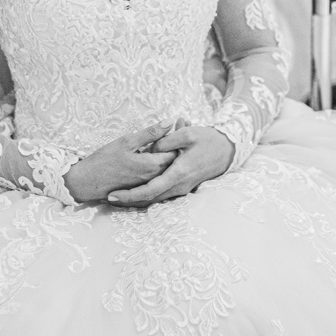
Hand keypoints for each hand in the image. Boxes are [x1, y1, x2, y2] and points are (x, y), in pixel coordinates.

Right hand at [63, 122, 177, 203]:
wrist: (89, 182)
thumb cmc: (105, 159)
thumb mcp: (127, 141)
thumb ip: (150, 133)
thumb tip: (170, 122)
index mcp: (152, 165)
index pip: (176, 152)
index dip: (179, 138)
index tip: (181, 125)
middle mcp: (154, 178)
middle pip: (173, 162)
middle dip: (177, 145)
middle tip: (179, 128)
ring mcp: (148, 185)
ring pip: (166, 170)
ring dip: (169, 155)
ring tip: (167, 140)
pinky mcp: (142, 189)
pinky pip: (157, 177)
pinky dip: (160, 166)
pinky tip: (154, 154)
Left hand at [105, 124, 233, 207]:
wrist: (227, 150)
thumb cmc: (207, 140)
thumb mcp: (187, 134)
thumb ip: (166, 140)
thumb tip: (151, 148)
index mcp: (178, 173)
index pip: (150, 190)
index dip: (130, 195)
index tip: (113, 195)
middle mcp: (179, 186)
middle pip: (150, 199)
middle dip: (129, 201)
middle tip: (108, 198)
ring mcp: (182, 188)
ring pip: (155, 199)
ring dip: (137, 200)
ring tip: (117, 197)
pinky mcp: (182, 186)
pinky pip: (162, 194)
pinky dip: (147, 195)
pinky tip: (135, 192)